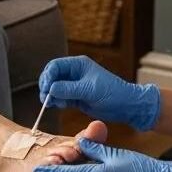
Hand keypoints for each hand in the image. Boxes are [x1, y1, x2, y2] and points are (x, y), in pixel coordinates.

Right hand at [40, 56, 160, 130]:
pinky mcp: (76, 97)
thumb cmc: (112, 92)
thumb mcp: (89, 90)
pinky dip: (57, 102)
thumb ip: (69, 89)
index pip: (55, 66)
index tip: (46, 89)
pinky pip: (61, 97)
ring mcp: (74, 86)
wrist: (126, 106)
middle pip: (52, 76)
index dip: (47, 76)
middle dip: (47, 86)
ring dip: (51, 96)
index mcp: (78, 64)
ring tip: (52, 104)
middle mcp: (74, 73)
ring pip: (55, 88)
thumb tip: (50, 89)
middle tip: (46, 98)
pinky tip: (58, 106)